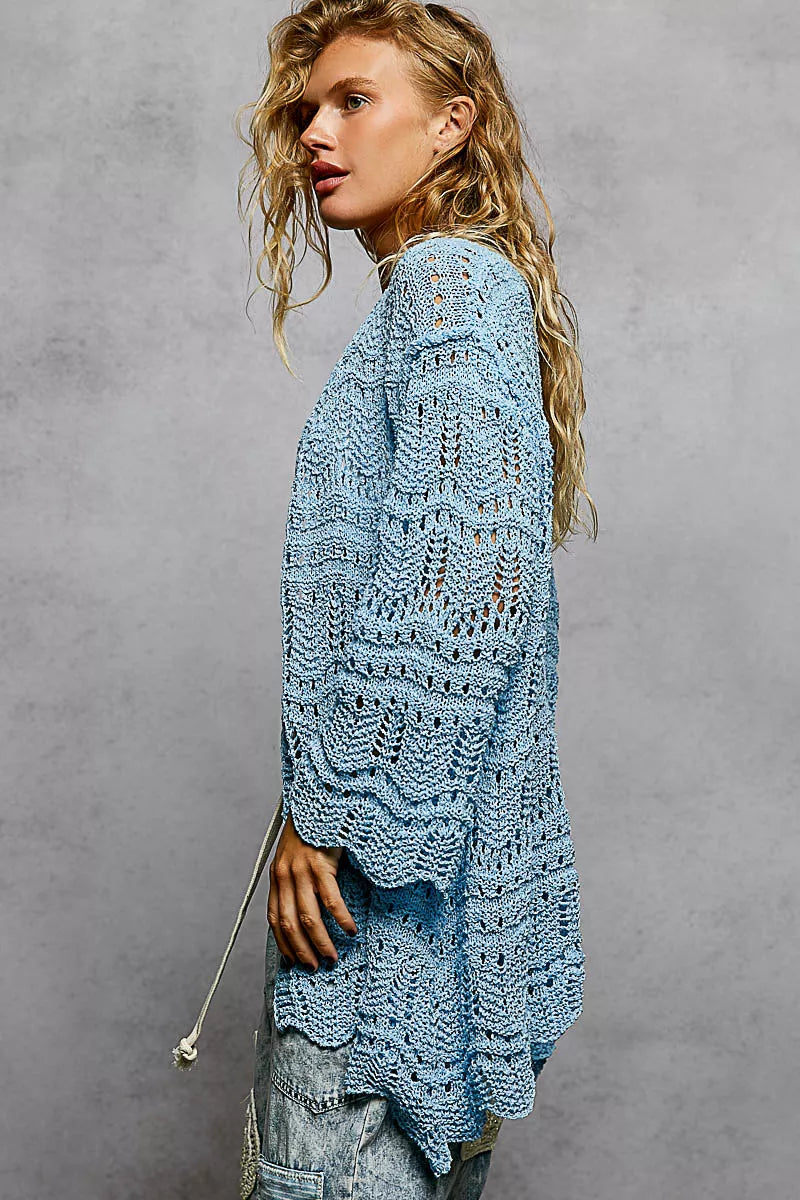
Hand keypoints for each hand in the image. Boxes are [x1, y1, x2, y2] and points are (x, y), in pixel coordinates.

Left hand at [267, 812, 357, 969]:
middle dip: (302, 950)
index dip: (284, 943)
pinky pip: (331, 901)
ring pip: (309, 918)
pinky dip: (341, 920)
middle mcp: (285, 876)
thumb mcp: (296, 855)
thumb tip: (305, 911)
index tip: (294, 962)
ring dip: (321, 942)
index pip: (275, 919)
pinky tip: (350, 930)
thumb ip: (296, 880)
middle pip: (290, 924)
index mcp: (277, 876)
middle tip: (316, 967)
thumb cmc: (312, 830)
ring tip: (332, 956)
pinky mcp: (321, 864)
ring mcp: (302, 870)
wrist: (319, 799)